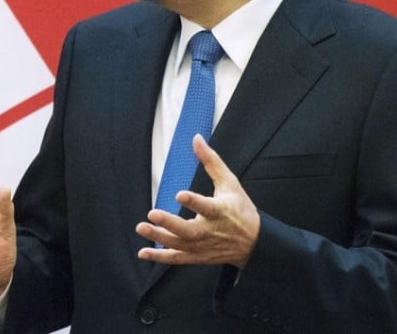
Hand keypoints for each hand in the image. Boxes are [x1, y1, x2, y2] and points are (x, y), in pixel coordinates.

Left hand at [136, 134, 259, 267]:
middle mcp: (210, 231)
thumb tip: (196, 139)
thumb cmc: (241, 209)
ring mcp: (203, 246)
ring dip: (159, 238)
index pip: (206, 207)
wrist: (255, 243)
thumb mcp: (230, 183)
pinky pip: (177, 258)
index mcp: (220, 212)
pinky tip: (143, 252)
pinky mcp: (197, 256)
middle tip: (152, 213)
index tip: (179, 194)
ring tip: (141, 227)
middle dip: (170, 223)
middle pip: (189, 230)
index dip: (194, 201)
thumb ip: (211, 161)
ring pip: (179, 245)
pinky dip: (160, 257)